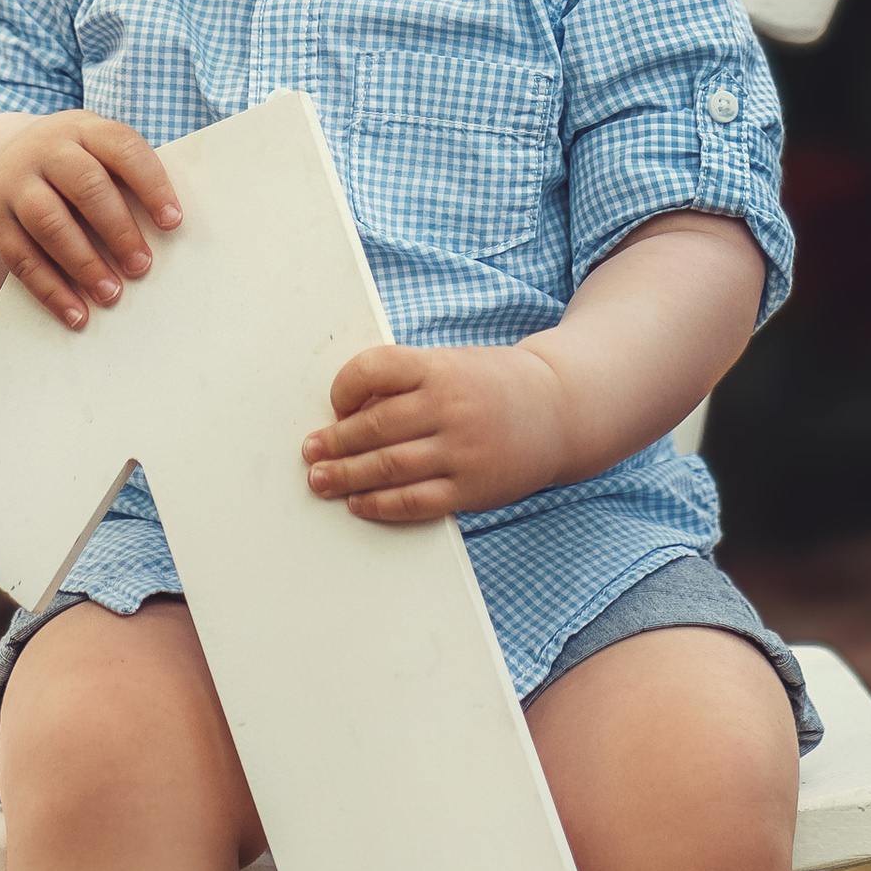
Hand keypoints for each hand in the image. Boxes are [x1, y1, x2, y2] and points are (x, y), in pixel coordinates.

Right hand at [0, 112, 181, 329]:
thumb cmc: (66, 166)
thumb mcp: (91, 151)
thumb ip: (124, 179)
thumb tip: (168, 233)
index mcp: (83, 129)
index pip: (122, 148)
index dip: (151, 184)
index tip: (173, 222)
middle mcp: (46, 150)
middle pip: (85, 185)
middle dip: (118, 229)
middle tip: (142, 267)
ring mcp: (14, 183)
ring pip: (50, 223)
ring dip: (84, 263)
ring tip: (112, 294)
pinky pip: (21, 258)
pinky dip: (50, 290)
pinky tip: (76, 314)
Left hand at [301, 343, 573, 522]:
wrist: (560, 409)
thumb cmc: (493, 385)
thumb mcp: (452, 365)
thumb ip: (407, 382)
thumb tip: (349, 412)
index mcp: (440, 367)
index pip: (376, 369)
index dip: (344, 387)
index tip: (334, 404)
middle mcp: (450, 406)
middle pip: (375, 426)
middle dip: (335, 442)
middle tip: (310, 451)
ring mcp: (462, 450)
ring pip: (390, 466)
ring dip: (347, 476)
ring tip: (321, 479)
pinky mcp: (472, 489)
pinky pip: (416, 502)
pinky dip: (382, 505)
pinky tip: (360, 503)